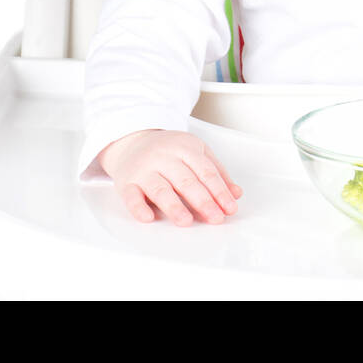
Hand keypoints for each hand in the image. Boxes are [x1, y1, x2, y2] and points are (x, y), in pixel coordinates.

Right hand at [97, 129, 242, 226]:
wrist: (133, 141)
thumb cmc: (170, 151)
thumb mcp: (196, 152)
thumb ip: (217, 172)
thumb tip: (236, 194)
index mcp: (185, 148)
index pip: (206, 172)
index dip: (219, 191)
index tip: (229, 208)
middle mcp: (164, 157)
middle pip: (186, 181)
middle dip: (203, 201)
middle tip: (215, 218)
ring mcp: (144, 170)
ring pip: (161, 189)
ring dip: (174, 206)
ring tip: (186, 221)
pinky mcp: (126, 182)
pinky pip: (131, 196)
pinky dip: (139, 208)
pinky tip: (149, 218)